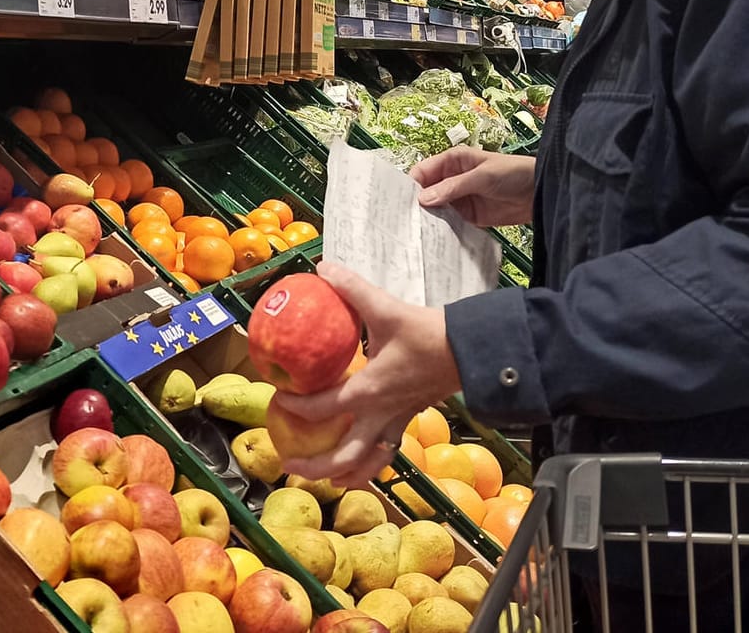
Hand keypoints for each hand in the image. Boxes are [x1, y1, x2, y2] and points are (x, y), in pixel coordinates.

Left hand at [274, 261, 461, 486]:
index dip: (296, 407)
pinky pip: (388, 450)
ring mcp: (397, 420)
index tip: (278, 399)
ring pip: (370, 463)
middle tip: (290, 465)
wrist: (470, 350)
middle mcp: (380, 414)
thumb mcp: (385, 308)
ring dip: (346, 474)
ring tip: (327, 481)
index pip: (322, 408)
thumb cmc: (427, 332)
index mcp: (369, 391)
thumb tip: (323, 268)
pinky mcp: (410, 418)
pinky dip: (373, 462)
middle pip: (345, 456)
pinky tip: (363, 463)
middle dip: (316, 466)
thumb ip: (352, 289)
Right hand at [410, 147, 535, 226]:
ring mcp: (459, 200)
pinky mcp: (468, 217)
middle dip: (416, 206)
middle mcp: (451, 180)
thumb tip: (422, 199)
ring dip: (428, 220)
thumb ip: (453, 187)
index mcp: (452, 162)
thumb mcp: (482, 176)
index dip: (411, 186)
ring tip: (416, 234)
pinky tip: (435, 239)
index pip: (423, 172)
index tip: (400, 204)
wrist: (540, 193)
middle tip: (404, 223)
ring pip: (436, 210)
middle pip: (426, 193)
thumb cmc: (513, 173)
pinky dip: (443, 230)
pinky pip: (450, 223)